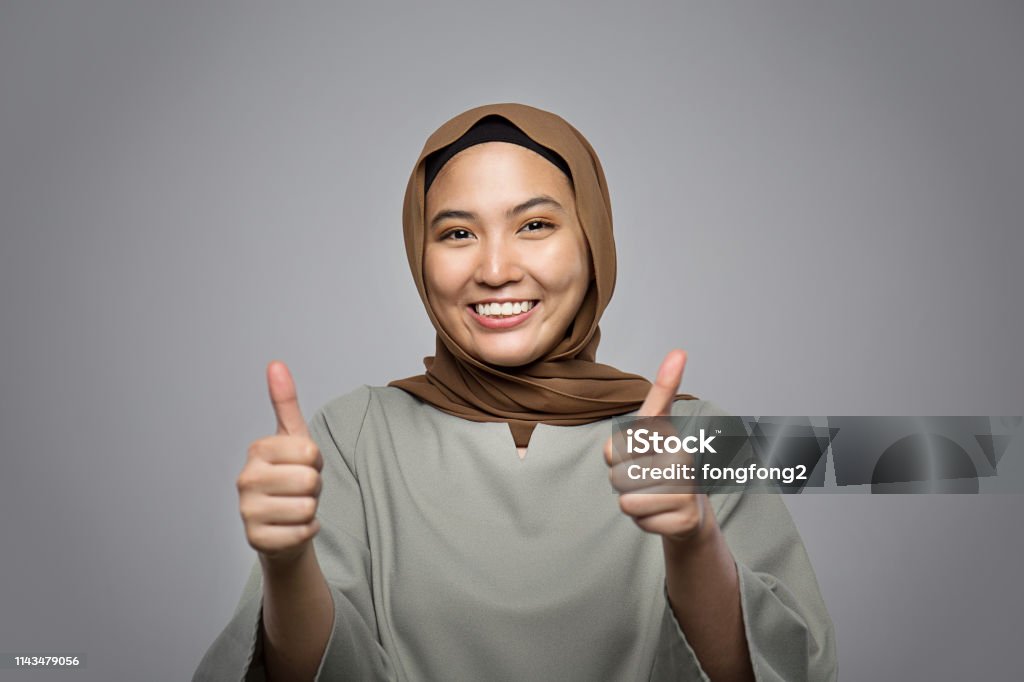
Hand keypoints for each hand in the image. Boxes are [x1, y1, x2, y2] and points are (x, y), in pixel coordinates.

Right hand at [237, 361, 322, 563]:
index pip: (310, 452)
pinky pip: (303, 533)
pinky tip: (292, 527)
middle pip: (310, 480)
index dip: (316, 461)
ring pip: (308, 508)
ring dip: (311, 510)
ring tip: (295, 506)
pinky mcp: (255, 540)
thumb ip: (285, 402)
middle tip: (300, 489)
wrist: (282, 524)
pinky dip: (307, 532)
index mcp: (257, 450)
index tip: (302, 464)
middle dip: (314, 487)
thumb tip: (275, 364)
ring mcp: (246, 511)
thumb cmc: (291, 476)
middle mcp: (244, 479)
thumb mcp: (293, 438)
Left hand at [604, 349, 706, 542]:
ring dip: (634, 503)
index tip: (652, 421)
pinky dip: (645, 521)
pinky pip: (640, 521)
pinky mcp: (684, 519)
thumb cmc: (663, 466)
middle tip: (645, 480)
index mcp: (667, 437)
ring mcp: (685, 491)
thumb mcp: (652, 430)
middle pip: (617, 476)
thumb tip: (679, 351)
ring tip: (653, 496)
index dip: (618, 455)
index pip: (620, 442)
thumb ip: (659, 394)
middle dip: (623, 483)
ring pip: (626, 501)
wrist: (689, 514)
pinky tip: (662, 514)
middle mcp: (680, 460)